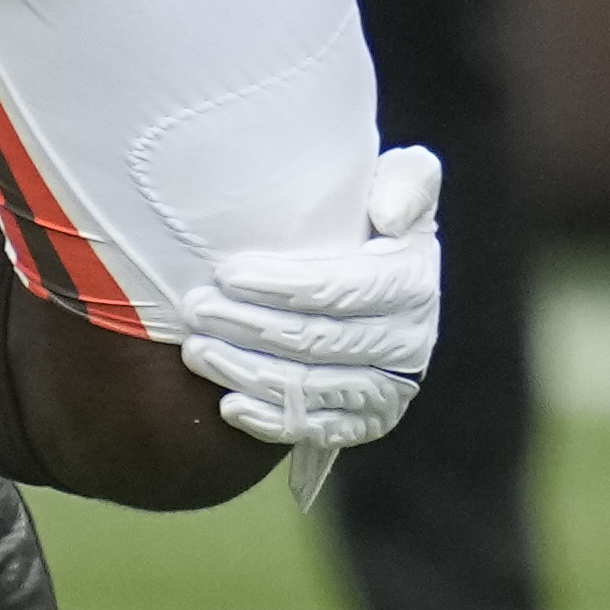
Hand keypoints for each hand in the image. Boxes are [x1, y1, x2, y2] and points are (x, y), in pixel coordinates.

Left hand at [177, 146, 443, 452]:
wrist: (382, 285)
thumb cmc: (375, 225)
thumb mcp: (405, 185)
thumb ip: (408, 181)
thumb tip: (389, 213)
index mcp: (413, 283)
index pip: (342, 290)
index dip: (282, 285)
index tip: (228, 273)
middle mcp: (409, 342)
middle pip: (317, 341)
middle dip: (249, 326)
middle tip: (196, 309)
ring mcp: (388, 389)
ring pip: (308, 389)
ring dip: (246, 372)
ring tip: (197, 350)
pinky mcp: (366, 422)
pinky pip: (313, 428)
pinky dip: (268, 420)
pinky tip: (229, 403)